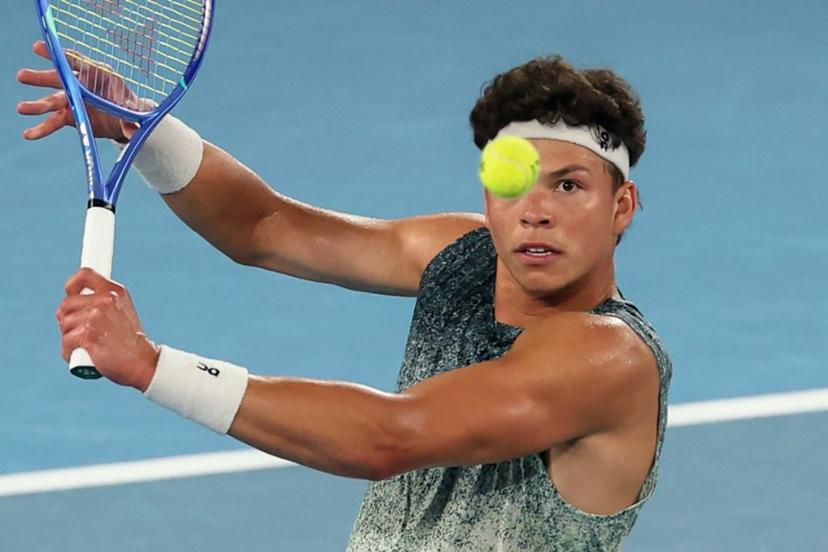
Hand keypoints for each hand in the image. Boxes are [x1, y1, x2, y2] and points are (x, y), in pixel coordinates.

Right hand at [16, 41, 138, 141]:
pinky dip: (42, 128)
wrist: (128, 122)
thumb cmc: (131, 108)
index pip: (78, 62)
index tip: (38, 48)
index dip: (59, 56)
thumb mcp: (134, 111)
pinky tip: (29, 134)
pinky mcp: (71, 115)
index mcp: (99, 75)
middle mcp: (82, 85)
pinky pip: (55, 121)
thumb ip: (130, 117)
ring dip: (37, 105)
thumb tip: (130, 128)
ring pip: (53, 101)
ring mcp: (74, 100)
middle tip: (22, 76)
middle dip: (42, 78)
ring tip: (21, 109)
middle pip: (59, 79)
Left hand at [57, 268, 158, 390]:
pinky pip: (65, 341)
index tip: (71, 295)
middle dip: (68, 319)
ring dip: (69, 337)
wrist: (141, 361)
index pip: (84, 274)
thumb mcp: (121, 311)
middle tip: (82, 331)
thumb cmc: (128, 340)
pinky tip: (81, 354)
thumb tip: (66, 307)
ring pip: (64, 324)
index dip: (72, 285)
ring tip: (85, 345)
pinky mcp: (87, 334)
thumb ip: (100, 303)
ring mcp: (96, 316)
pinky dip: (68, 351)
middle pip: (67, 304)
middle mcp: (105, 300)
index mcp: (114, 291)